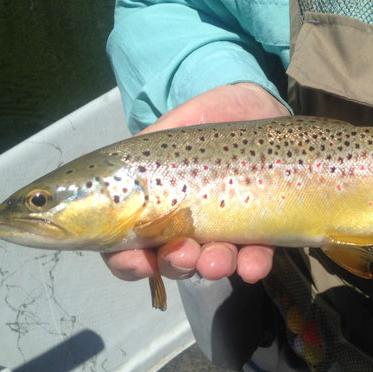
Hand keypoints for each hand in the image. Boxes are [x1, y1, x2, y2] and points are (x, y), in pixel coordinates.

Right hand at [103, 82, 287, 283]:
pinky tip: (253, 264)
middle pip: (173, 262)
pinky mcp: (260, 229)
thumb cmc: (208, 117)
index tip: (138, 262)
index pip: (134, 248)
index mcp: (159, 207)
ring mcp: (225, 230)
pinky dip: (253, 265)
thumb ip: (145, 148)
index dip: (130, 263)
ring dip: (212, 267)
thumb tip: (112, 169)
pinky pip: (256, 256)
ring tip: (217, 261)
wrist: (258, 104)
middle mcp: (189, 226)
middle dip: (176, 265)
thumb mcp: (173, 126)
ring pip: (214, 263)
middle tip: (182, 254)